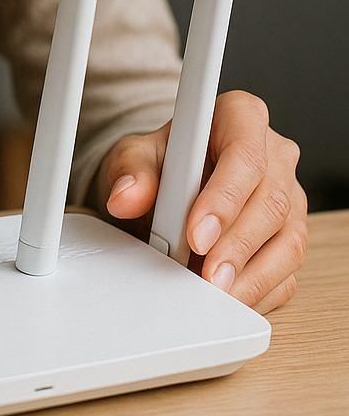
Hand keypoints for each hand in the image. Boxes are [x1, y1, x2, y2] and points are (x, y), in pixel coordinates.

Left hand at [94, 90, 306, 311]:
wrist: (167, 186)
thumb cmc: (161, 163)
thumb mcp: (136, 156)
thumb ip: (131, 171)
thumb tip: (126, 196)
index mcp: (241, 117)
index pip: (245, 154)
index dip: (224, 198)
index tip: (196, 233)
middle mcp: (275, 155)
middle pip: (271, 201)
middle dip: (237, 245)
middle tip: (206, 276)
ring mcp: (289, 198)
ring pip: (287, 240)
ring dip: (251, 275)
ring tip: (214, 293)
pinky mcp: (289, 237)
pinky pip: (287, 271)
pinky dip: (258, 291)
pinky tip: (229, 298)